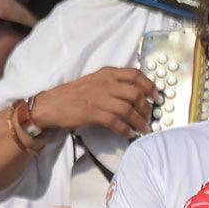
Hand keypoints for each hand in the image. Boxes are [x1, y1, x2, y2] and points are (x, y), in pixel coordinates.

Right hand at [30, 67, 156, 138]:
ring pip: (128, 109)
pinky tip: (130, 134)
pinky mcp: (92, 112)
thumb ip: (114, 84)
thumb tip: (136, 94)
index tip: (157, 96)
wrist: (51, 105)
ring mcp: (99, 97)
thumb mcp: (96, 81)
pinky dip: (126, 129)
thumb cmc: (74, 95)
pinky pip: (116, 122)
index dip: (150, 86)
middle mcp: (104, 83)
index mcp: (107, 73)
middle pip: (135, 93)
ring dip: (139, 121)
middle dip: (147, 107)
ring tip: (144, 129)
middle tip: (151, 116)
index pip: (135, 75)